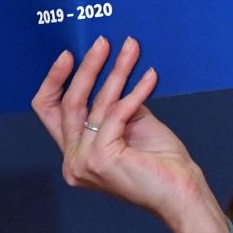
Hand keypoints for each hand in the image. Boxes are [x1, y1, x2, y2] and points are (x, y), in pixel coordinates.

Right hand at [32, 36, 229, 232]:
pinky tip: (150, 76)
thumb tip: (116, 68)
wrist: (181, 190)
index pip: (50, 111)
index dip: (54, 80)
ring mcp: (84, 163)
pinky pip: (117, 114)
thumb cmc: (161, 161)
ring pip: (96, 104)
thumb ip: (117, 104)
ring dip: (117, 72)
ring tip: (132, 49)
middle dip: (87, 68)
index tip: (68, 54)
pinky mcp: (102, 160)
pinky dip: (135, 92)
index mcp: (75, 152)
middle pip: (69, 103)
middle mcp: (72, 160)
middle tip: (103, 42)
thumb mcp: (133, 123)